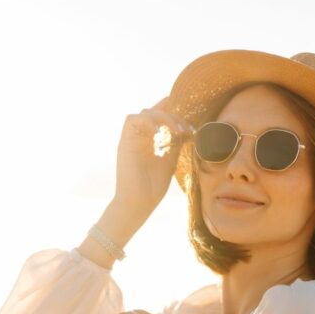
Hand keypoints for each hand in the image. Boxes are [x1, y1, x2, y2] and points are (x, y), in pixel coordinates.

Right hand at [113, 96, 193, 220]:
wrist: (140, 202)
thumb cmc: (154, 186)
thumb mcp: (171, 159)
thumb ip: (176, 143)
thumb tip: (187, 129)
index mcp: (151, 139)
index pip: (160, 116)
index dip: (174, 113)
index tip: (190, 126)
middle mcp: (140, 136)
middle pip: (155, 112)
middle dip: (173, 117)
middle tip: (185, 130)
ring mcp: (131, 138)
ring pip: (145, 113)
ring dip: (163, 118)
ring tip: (176, 132)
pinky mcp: (124, 142)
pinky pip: (132, 120)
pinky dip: (147, 121)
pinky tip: (159, 132)